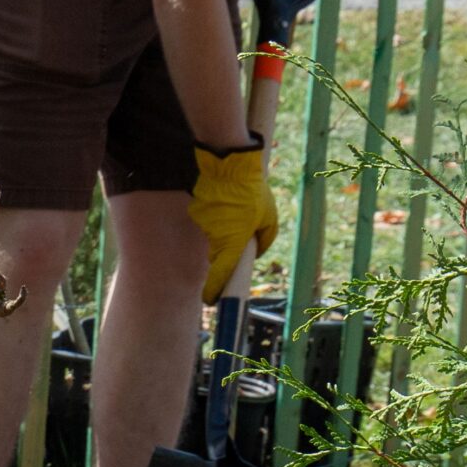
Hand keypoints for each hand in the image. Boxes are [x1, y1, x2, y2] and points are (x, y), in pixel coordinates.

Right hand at [188, 141, 278, 300]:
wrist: (230, 165)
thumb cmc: (253, 193)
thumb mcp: (270, 217)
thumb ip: (265, 238)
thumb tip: (256, 249)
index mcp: (232, 242)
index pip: (221, 273)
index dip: (214, 290)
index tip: (210, 301)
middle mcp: (214, 236)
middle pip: (217, 255)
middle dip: (226, 253)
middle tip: (239, 240)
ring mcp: (202, 223)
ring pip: (212, 235)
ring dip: (223, 230)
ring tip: (236, 211)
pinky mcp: (196, 210)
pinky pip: (207, 220)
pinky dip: (216, 215)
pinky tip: (226, 202)